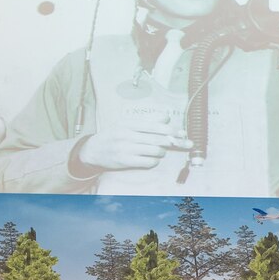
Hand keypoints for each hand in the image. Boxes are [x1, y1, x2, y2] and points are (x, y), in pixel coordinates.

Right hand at [74, 124, 191, 172]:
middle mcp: (127, 135)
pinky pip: (147, 162)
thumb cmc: (113, 135)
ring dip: (162, 152)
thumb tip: (166, 116)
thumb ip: (147, 121)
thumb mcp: (127, 124)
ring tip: (161, 151)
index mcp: (129, 123)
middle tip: (185, 143)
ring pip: (154, 150)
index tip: (183, 133)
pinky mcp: (125, 161)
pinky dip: (154, 161)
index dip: (171, 129)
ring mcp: (126, 148)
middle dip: (174, 141)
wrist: (93, 150)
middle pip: (157, 138)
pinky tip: (152, 159)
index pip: (155, 125)